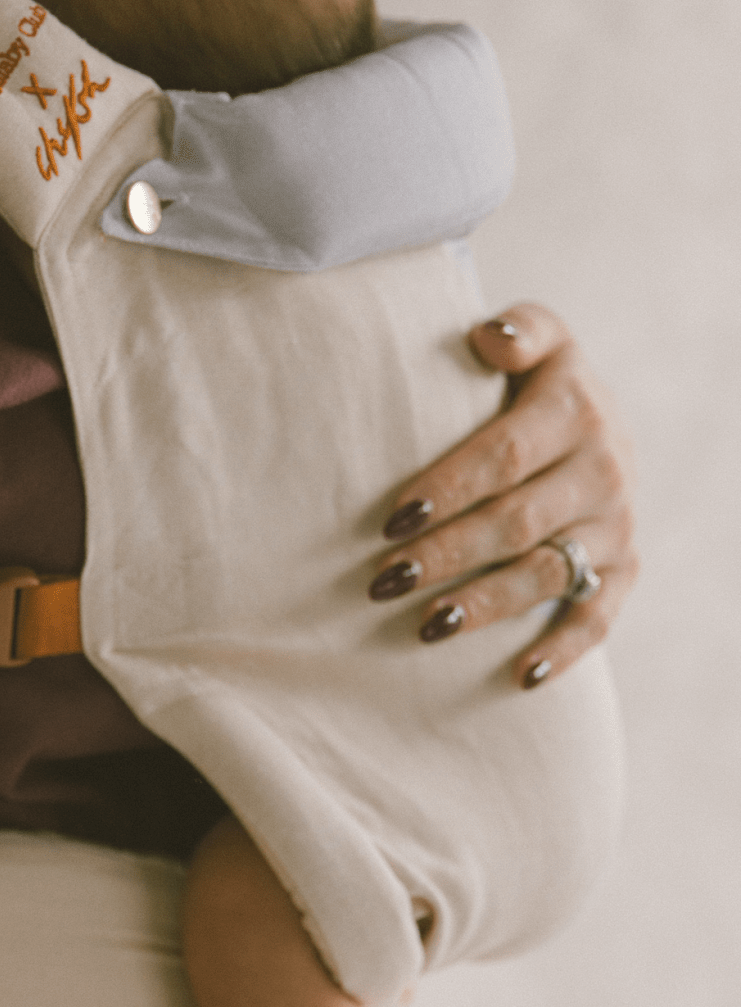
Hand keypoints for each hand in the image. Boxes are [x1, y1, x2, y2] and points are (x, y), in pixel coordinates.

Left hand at [367, 303, 637, 687]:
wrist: (604, 424)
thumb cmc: (539, 384)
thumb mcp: (541, 341)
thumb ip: (520, 330)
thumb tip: (490, 336)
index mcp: (576, 413)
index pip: (504, 457)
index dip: (447, 489)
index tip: (392, 519)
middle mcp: (605, 472)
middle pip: (515, 523)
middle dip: (446, 555)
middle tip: (383, 580)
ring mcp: (616, 527)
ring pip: (546, 575)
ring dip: (485, 605)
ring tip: (425, 626)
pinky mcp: (624, 570)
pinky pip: (597, 618)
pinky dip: (563, 650)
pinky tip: (520, 676)